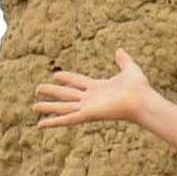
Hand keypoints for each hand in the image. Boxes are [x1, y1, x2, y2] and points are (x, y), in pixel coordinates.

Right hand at [37, 55, 161, 128]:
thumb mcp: (129, 68)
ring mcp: (87, 107)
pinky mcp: (87, 115)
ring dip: (48, 107)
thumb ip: (123, 60)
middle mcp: (90, 99)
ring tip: (33, 107)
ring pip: (62, 107)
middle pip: (66, 94)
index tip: (55, 75)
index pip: (77, 81)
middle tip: (37, 90)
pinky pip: (66, 119)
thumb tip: (120, 50)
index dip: (66, 78)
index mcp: (98, 87)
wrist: (142, 101)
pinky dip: (52, 122)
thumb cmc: (139, 88)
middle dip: (51, 92)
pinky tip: (40, 125)